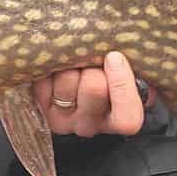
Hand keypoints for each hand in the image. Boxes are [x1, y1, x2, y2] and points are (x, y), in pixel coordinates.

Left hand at [32, 52, 151, 137]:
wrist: (76, 70)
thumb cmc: (108, 68)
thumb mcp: (131, 67)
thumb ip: (135, 62)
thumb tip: (128, 51)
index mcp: (119, 117)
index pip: (127, 119)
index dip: (123, 86)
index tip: (115, 57)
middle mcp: (91, 124)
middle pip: (94, 89)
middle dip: (93, 65)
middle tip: (90, 56)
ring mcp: (64, 120)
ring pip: (67, 84)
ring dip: (69, 64)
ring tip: (72, 58)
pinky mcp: (42, 109)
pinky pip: (44, 83)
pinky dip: (49, 67)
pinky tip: (57, 65)